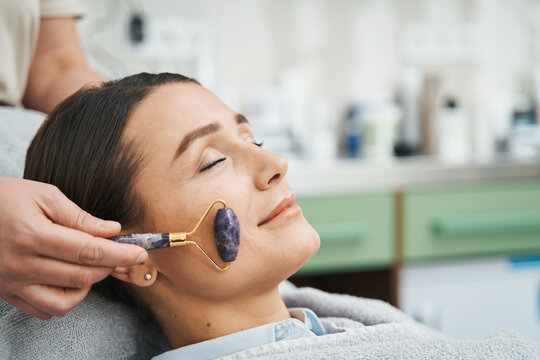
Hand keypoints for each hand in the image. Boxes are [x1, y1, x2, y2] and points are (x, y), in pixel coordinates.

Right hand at [0, 177, 147, 318]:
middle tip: (119, 253)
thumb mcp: (43, 196)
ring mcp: (11, 283)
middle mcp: (20, 265)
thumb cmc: (4, 198)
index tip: (140, 252)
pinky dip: (65, 300)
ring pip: (64, 302)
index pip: (89, 252)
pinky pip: (44, 310)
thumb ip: (79, 217)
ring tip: (89, 266)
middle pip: (82, 276)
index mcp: (32, 235)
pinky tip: (68, 279)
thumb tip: (112, 231)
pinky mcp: (6, 294)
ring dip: (87, 286)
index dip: (120, 254)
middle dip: (110, 267)